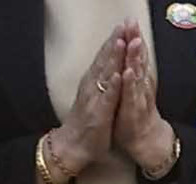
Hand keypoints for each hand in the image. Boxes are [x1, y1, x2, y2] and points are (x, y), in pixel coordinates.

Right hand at [49, 27, 124, 177]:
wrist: (73, 147)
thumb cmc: (87, 124)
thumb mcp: (96, 99)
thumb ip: (102, 85)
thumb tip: (110, 70)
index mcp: (93, 83)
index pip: (104, 58)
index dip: (114, 42)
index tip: (122, 26)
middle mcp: (92, 87)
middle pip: (105, 60)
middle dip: (115, 42)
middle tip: (123, 25)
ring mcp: (94, 99)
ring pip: (105, 74)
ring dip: (113, 58)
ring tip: (121, 41)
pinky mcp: (98, 114)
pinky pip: (106, 98)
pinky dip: (112, 86)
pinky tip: (118, 74)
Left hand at [112, 26, 175, 176]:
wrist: (145, 143)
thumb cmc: (135, 117)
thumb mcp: (133, 92)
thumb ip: (134, 75)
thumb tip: (133, 58)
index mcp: (135, 81)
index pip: (133, 55)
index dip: (131, 38)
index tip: (130, 22)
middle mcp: (138, 87)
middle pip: (137, 60)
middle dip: (135, 41)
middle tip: (134, 24)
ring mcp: (137, 99)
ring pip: (136, 75)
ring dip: (135, 58)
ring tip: (134, 41)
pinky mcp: (133, 112)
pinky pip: (132, 96)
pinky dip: (130, 84)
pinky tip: (128, 72)